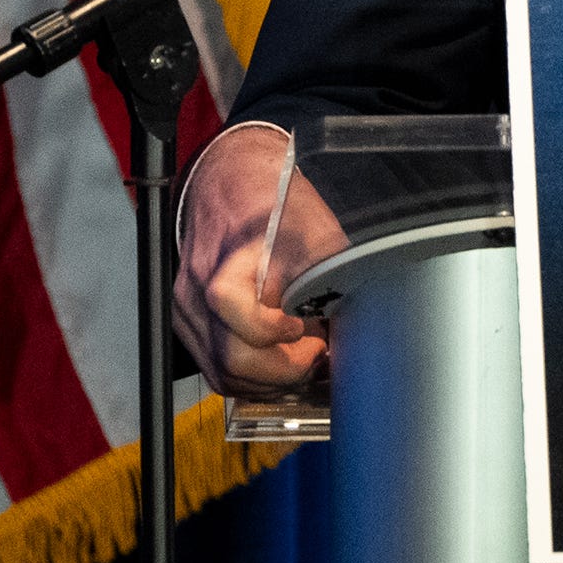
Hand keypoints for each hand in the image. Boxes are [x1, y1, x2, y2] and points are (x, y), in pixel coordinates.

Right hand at [171, 126, 347, 396]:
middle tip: (318, 351)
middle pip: (230, 359)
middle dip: (284, 369)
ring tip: (304, 356)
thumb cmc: (274, 202)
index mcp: (227, 261)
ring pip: (224, 374)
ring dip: (271, 379)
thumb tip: (374, 310)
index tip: (308, 325)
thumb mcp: (316, 225)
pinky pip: (217, 368)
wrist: (231, 184)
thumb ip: (337, 269)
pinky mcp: (189, 324)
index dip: (275, 330)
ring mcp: (189, 311)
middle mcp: (199, 290)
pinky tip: (281, 359)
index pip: (232, 307)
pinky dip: (253, 374)